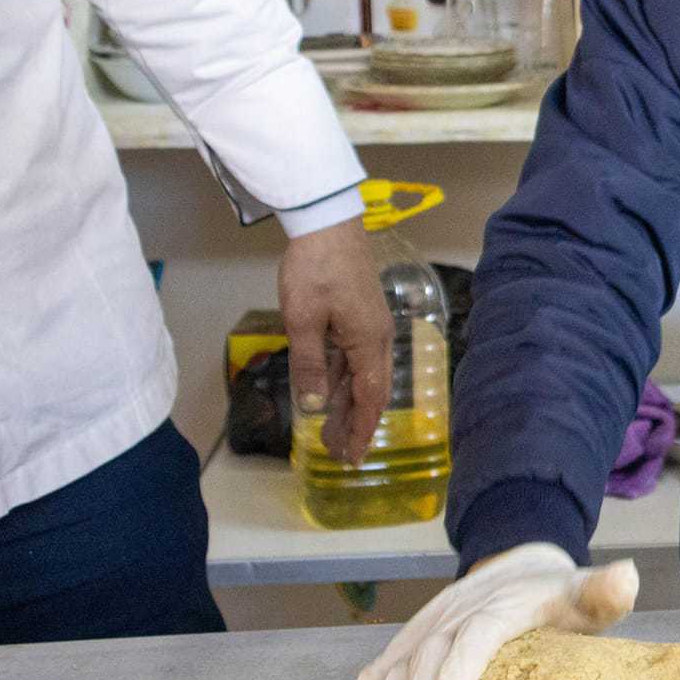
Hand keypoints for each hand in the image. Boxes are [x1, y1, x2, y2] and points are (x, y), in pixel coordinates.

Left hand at [278, 216, 391, 462]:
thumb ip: (309, 365)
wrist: (327, 222)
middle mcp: (376, 337)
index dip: (361, 430)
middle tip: (337, 452)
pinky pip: (354, 358)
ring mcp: (369, 325)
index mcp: (368, 342)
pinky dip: (342, 380)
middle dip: (356, 424)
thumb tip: (314, 407)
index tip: (352, 457)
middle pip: (371, 390)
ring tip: (330, 429)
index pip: (370, 398)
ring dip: (347, 404)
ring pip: (362, 375)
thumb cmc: (316, 269)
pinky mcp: (359, 315)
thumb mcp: (303, 320)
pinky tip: (326, 390)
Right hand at [334, 544, 639, 679]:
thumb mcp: (586, 592)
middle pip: (434, 651)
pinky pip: (384, 662)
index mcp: (507, 604)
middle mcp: (462, 611)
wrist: (521, 565)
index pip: (483, 629)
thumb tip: (627, 578)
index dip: (465, 659)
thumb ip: (603, 591)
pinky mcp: (416, 638)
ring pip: (402, 660)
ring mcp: (434, 624)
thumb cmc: (560, 594)